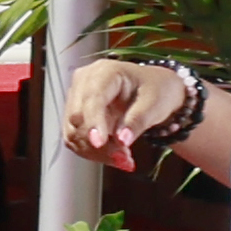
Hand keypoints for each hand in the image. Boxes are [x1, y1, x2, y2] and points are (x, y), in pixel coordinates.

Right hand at [59, 58, 185, 165]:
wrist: (156, 89)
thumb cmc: (156, 90)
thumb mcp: (154, 104)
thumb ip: (137, 121)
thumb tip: (122, 141)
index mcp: (105, 72)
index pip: (92, 98)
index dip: (93, 121)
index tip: (99, 143)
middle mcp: (84, 82)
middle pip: (78, 118)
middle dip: (99, 143)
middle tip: (126, 159)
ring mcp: (76, 98)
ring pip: (74, 132)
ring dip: (96, 152)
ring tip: (124, 159)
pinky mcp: (76, 115)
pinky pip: (76, 139)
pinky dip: (93, 152)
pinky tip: (114, 155)